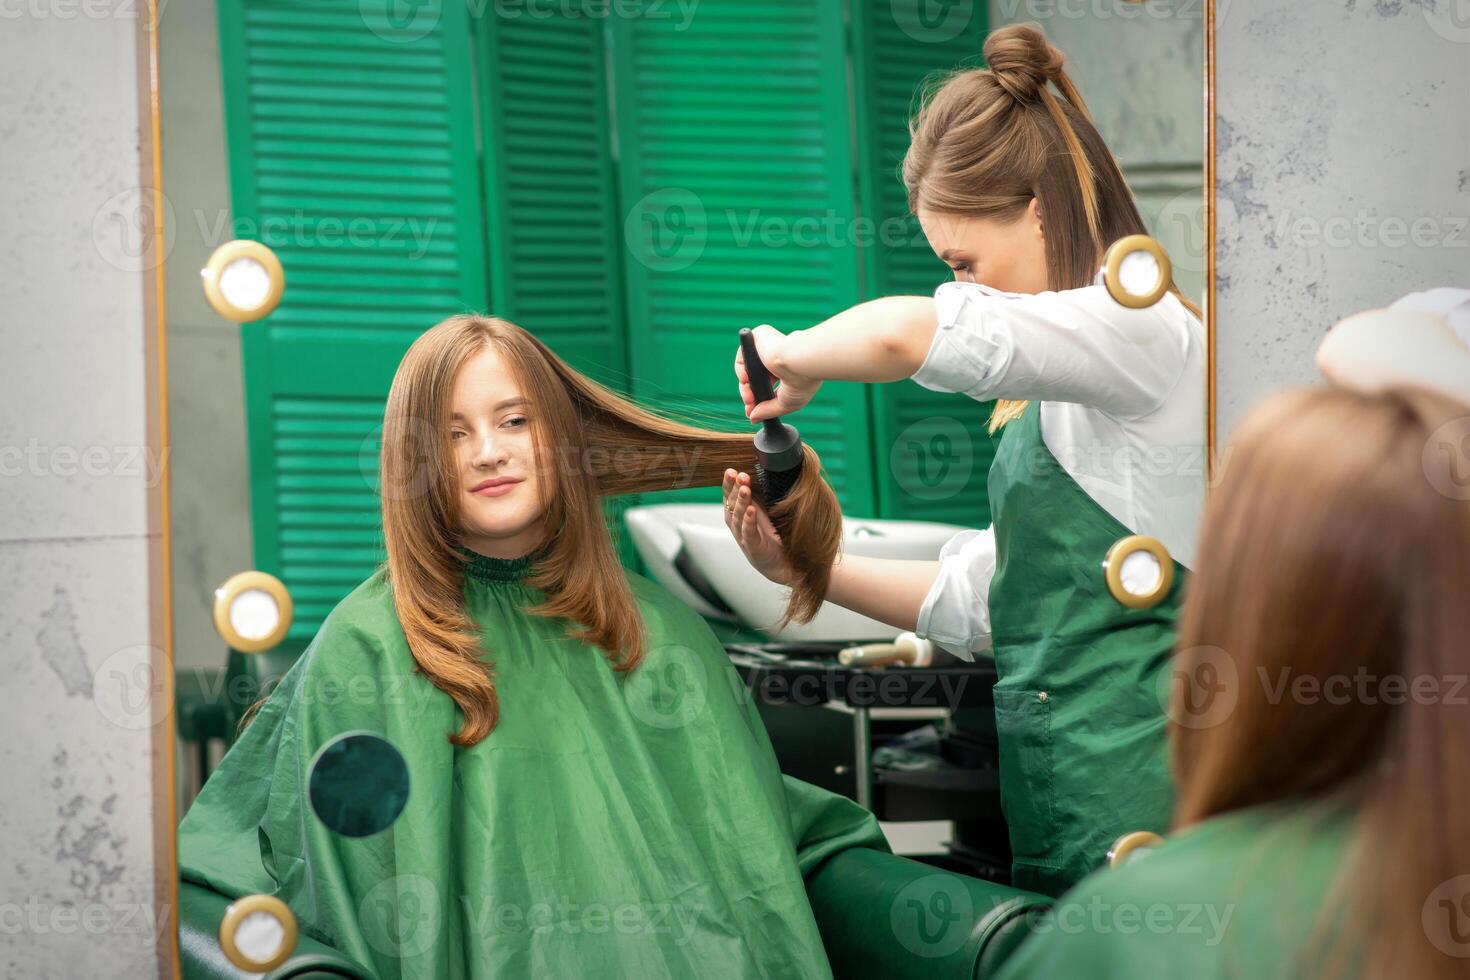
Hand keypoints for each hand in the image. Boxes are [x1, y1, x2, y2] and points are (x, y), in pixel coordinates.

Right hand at [722, 468, 793, 585]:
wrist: (789, 566)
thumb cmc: (778, 537)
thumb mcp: (770, 512)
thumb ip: (766, 495)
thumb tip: (771, 470)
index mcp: (741, 515)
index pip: (730, 497)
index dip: (728, 484)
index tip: (731, 470)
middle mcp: (739, 526)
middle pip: (731, 505)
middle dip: (733, 489)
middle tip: (738, 475)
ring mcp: (745, 538)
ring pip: (737, 518)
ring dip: (741, 502)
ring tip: (744, 488)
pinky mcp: (754, 550)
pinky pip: (748, 534)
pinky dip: (748, 522)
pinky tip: (751, 511)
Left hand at [735, 324, 821, 422]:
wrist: (799, 362)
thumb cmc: (802, 381)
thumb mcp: (786, 403)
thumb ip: (768, 411)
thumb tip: (753, 418)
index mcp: (789, 370)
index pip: (768, 385)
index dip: (758, 400)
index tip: (752, 412)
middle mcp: (778, 358)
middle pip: (755, 379)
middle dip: (750, 396)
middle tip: (749, 406)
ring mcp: (769, 347)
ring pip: (748, 369)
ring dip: (744, 387)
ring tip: (749, 396)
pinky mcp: (759, 337)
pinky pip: (743, 356)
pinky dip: (740, 370)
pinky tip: (746, 379)